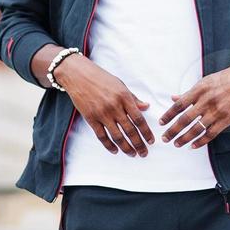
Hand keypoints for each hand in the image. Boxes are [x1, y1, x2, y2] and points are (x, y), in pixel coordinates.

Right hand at [36, 49, 154, 156]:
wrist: (78, 75)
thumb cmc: (101, 78)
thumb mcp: (120, 85)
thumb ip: (133, 98)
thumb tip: (146, 107)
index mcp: (124, 97)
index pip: (139, 119)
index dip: (146, 132)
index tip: (151, 141)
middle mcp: (114, 106)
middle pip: (130, 130)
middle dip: (139, 144)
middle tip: (144, 153)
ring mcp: (102, 114)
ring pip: (117, 136)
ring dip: (126, 148)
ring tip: (133, 154)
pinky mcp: (90, 118)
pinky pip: (102, 136)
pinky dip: (109, 146)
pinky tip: (116, 151)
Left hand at [159, 62, 229, 148]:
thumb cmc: (224, 79)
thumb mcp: (204, 82)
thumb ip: (189, 93)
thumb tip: (173, 98)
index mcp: (199, 89)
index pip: (179, 105)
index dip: (168, 115)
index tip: (161, 123)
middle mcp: (207, 100)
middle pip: (185, 119)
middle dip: (173, 130)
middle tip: (164, 138)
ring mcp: (217, 111)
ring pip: (197, 129)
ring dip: (184, 138)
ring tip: (176, 144)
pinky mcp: (227, 119)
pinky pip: (211, 134)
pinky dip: (200, 141)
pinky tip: (192, 145)